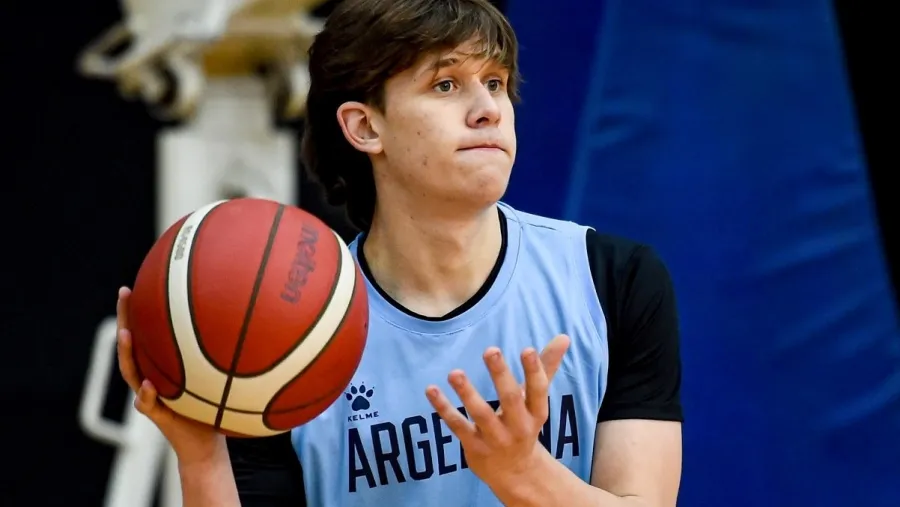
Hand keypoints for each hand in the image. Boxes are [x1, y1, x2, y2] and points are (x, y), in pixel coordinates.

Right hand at [116, 287, 226, 465]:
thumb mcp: (219, 374)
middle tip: (125, 292)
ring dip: (127, 353)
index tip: (136, 284)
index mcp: (163, 365)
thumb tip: (245, 317)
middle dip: (126, 319)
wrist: (208, 442)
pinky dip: (146, 395)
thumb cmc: (214, 404)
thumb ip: (222, 352)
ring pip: (132, 373)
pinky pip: (147, 405)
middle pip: (132, 345)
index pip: (147, 333)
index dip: (139, 310)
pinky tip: (148, 385)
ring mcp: (151, 396)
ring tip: (125, 334)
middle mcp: (152, 376)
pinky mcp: (158, 416)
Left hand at [426, 334, 570, 485]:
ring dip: (467, 393)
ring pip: (481, 414)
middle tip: (491, 350)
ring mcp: (495, 439)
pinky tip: (431, 389)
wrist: (514, 472)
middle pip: (510, 399)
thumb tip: (564, 337)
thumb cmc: (524, 424)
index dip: (534, 371)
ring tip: (454, 372)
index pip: (538, 390)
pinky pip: (458, 425)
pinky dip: (443, 408)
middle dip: (501, 375)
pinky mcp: (474, 446)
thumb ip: (546, 367)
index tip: (527, 349)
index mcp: (536, 412)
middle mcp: (518, 427)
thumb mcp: (536, 399)